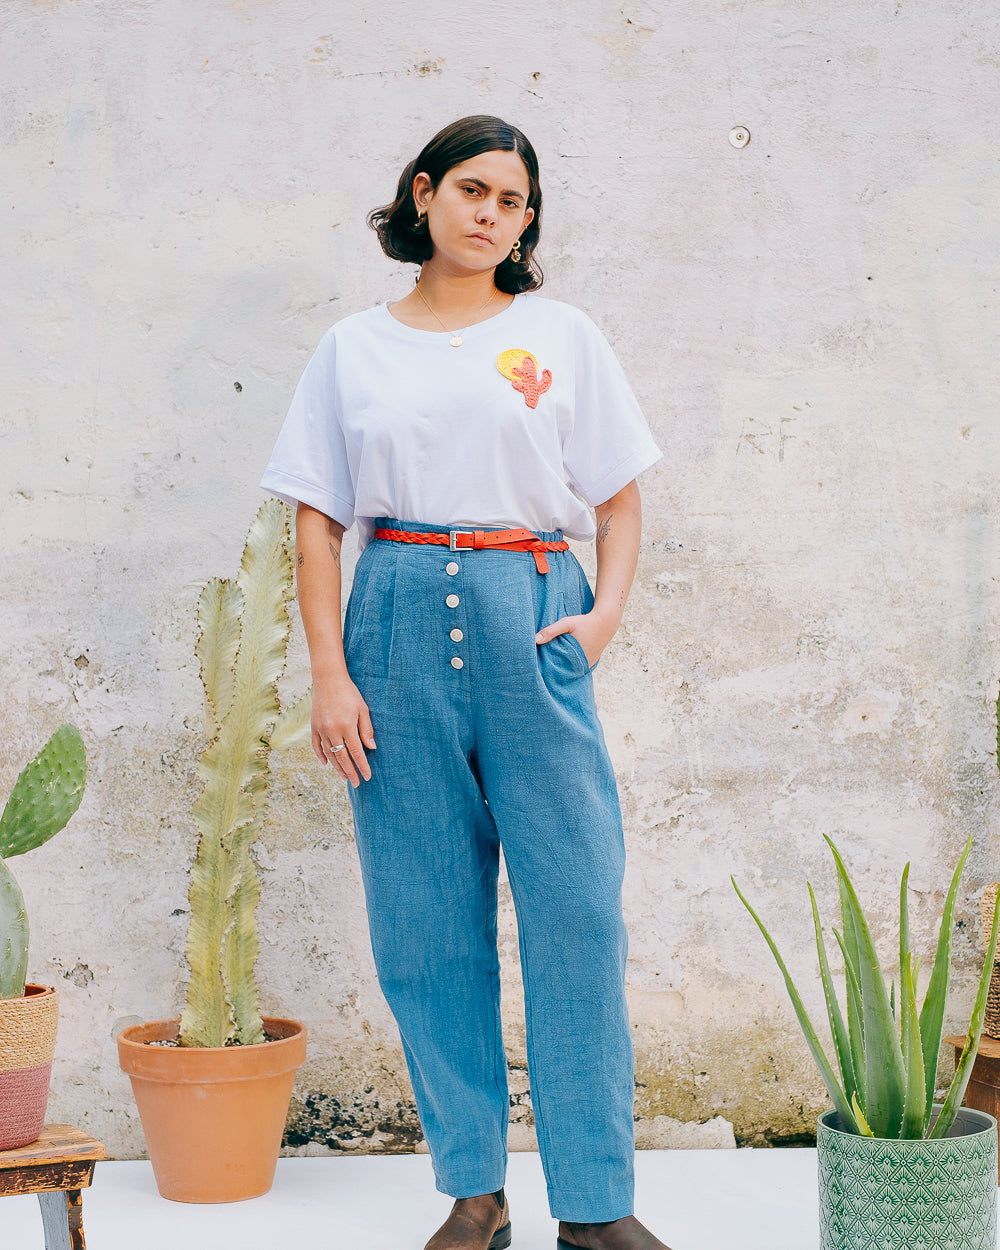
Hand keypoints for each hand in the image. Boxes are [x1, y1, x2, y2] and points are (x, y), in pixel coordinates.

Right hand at [310, 671, 374, 786]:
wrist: (328, 680)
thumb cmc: (349, 693)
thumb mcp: (363, 709)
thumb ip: (366, 729)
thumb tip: (372, 748)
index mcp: (347, 726)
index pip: (357, 752)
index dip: (362, 766)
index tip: (367, 776)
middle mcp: (333, 730)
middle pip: (342, 757)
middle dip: (351, 772)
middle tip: (357, 783)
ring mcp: (321, 729)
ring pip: (330, 754)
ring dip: (337, 767)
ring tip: (345, 777)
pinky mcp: (313, 726)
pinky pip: (316, 745)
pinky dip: (321, 756)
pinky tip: (327, 764)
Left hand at [535, 609, 617, 666]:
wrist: (606, 622)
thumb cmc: (585, 622)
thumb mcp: (567, 624)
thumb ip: (551, 631)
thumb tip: (535, 640)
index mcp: (576, 658)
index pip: (558, 670)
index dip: (549, 670)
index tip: (539, 670)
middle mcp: (583, 664)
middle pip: (565, 672)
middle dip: (555, 670)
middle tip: (542, 671)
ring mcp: (588, 665)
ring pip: (572, 670)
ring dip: (564, 668)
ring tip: (551, 668)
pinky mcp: (591, 662)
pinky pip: (579, 667)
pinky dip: (571, 666)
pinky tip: (563, 663)